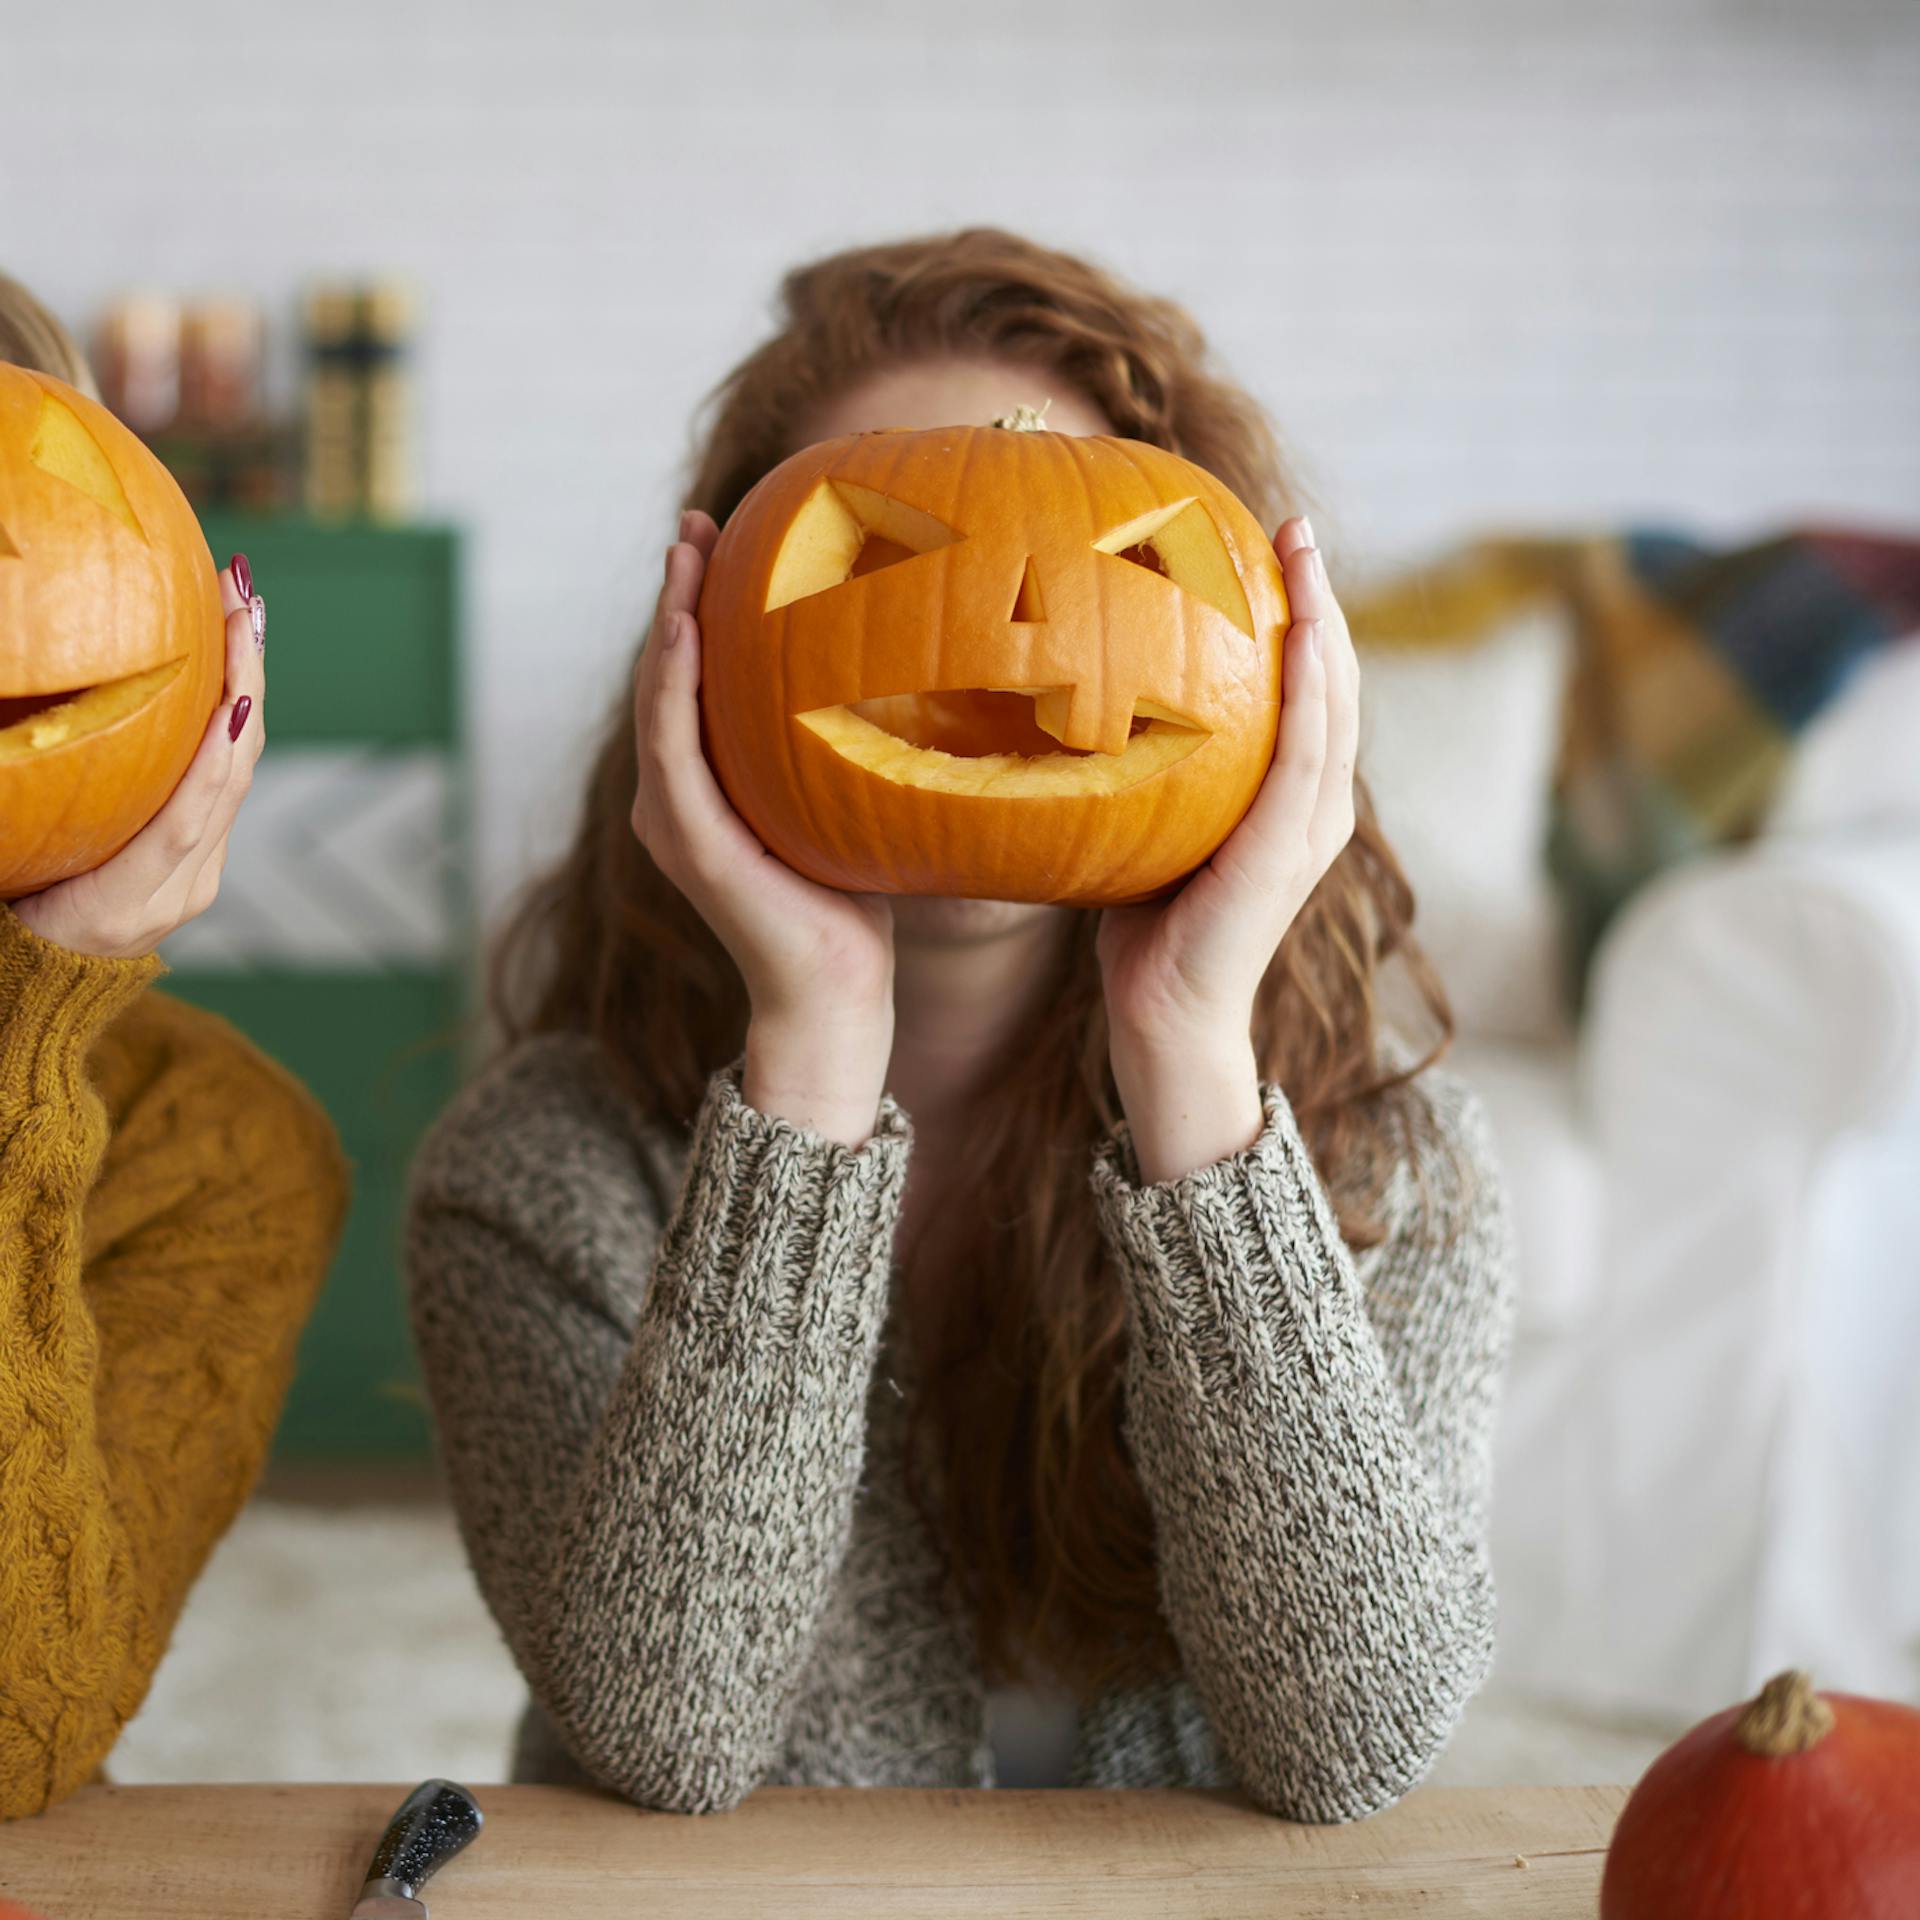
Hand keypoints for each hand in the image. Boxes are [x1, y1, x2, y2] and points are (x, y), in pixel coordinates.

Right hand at [13, 559, 266, 959]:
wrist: (44, 990)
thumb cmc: (8, 927)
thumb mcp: (7, 879)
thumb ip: (33, 820)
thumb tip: (25, 728)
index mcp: (123, 902)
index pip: (182, 824)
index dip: (211, 762)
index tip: (236, 695)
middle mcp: (179, 891)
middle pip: (229, 780)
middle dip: (244, 685)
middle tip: (242, 603)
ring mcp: (199, 877)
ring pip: (237, 771)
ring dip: (245, 684)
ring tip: (242, 608)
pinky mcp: (204, 863)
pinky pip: (227, 778)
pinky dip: (232, 715)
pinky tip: (232, 658)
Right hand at [633, 512, 895, 1143]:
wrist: (837, 994)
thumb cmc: (854, 903)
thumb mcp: (845, 799)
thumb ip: (840, 742)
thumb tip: (909, 669)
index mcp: (704, 785)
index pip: (693, 678)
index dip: (699, 605)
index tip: (724, 539)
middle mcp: (672, 796)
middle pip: (666, 673)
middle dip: (678, 593)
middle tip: (698, 522)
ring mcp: (673, 818)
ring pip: (660, 697)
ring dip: (668, 619)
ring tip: (686, 551)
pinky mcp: (688, 839)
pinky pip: (672, 746)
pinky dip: (674, 685)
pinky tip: (687, 629)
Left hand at [1096, 517, 1358, 1180]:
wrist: (1162, 1018)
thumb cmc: (1142, 931)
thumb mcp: (1144, 825)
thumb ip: (1143, 770)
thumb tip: (1074, 702)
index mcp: (1284, 799)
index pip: (1305, 691)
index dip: (1300, 617)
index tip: (1271, 548)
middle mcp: (1312, 807)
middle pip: (1334, 680)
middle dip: (1318, 597)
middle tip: (1293, 525)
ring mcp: (1309, 827)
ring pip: (1334, 701)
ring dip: (1323, 619)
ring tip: (1301, 548)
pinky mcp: (1288, 847)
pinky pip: (1307, 749)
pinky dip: (1310, 685)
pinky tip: (1298, 628)